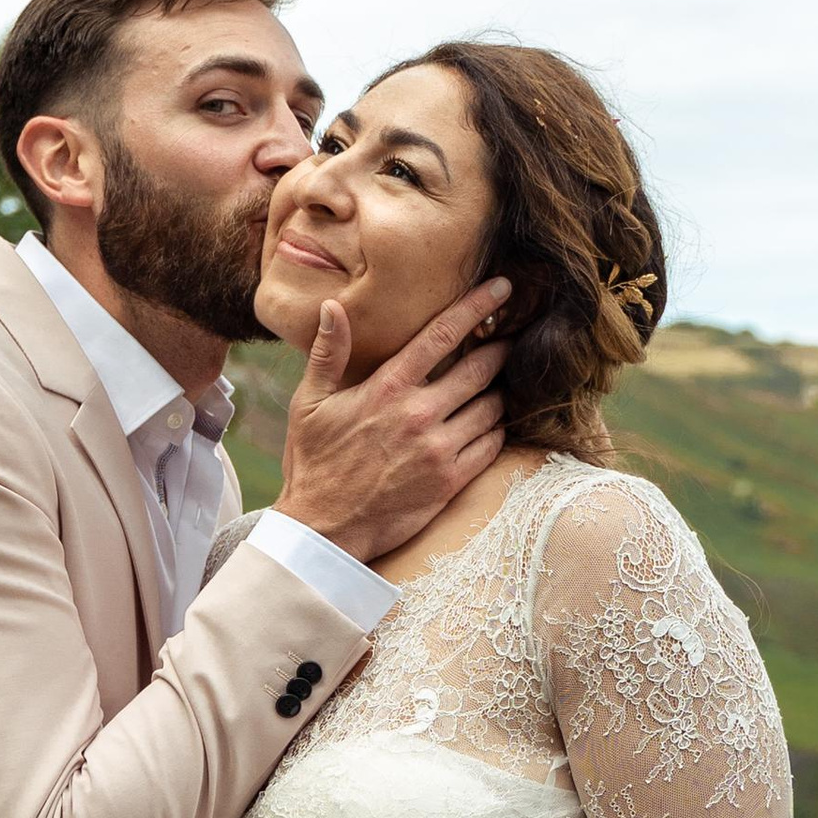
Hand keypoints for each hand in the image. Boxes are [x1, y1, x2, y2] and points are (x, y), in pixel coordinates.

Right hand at [274, 277, 510, 563]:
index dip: (477, 306)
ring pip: (492, 408)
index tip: (503, 288)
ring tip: (494, 390)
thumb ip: (328, 354)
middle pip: (480, 369)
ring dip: (497, 395)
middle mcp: (418, 414)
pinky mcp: (450, 482)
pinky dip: (495, 432)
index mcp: (387, 388)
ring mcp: (438, 449)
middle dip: (500, 350)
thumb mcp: (309, 404)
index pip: (443, 335)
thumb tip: (333, 307)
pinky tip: (487, 427)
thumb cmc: (315, 463)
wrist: (324, 529)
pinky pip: (491, 446)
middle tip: (508, 342)